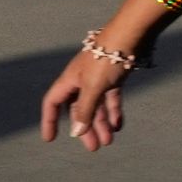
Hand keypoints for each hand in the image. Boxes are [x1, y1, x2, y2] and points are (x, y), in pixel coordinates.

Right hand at [37, 37, 135, 152]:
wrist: (131, 34)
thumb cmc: (107, 58)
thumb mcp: (93, 87)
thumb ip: (85, 110)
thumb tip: (76, 132)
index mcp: (70, 79)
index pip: (53, 102)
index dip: (49, 120)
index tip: (50, 139)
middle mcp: (81, 79)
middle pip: (78, 109)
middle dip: (84, 128)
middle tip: (93, 147)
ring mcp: (98, 78)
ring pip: (96, 106)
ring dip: (101, 124)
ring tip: (109, 141)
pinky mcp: (115, 76)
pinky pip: (111, 99)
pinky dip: (114, 112)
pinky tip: (118, 126)